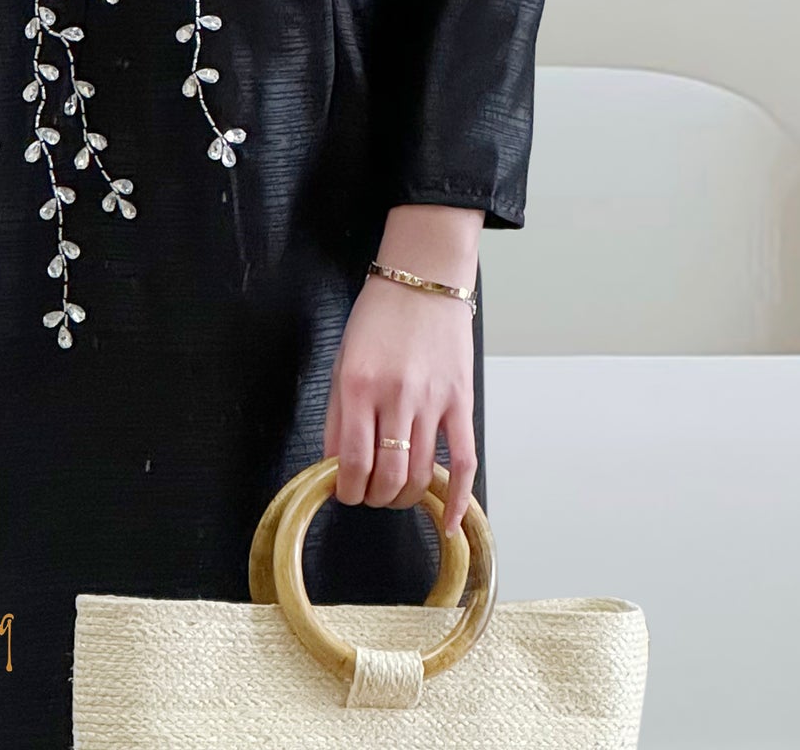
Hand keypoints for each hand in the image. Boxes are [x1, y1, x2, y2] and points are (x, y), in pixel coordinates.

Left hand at [321, 274, 477, 537]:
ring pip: (420, 476)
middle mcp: (395, 397)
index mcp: (358, 385)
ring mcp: (432, 401)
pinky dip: (455, 498)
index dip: (346, 490)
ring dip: (403, 497)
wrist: (422, 278)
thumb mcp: (343, 360)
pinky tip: (446, 520)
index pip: (351, 463)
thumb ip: (338, 415)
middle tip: (370, 493)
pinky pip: (463, 461)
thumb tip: (336, 467)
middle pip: (386, 478)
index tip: (345, 491)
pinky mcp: (460, 401)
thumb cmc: (378, 317)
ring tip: (395, 493)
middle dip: (374, 498)